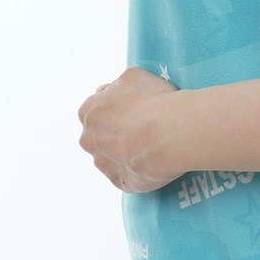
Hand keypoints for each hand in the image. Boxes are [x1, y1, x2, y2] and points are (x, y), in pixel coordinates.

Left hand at [76, 67, 182, 192]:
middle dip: (118, 133)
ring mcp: (104, 164)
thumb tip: (115, 92)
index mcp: (88, 112)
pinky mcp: (120, 182)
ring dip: (126, 153)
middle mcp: (89, 140)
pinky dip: (137, 171)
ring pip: (113, 158)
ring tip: (152, 146)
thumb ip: (117, 86)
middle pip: (101, 136)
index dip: (116, 108)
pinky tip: (152, 161)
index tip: (133, 110)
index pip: (97, 109)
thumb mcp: (133, 76)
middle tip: (143, 128)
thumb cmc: (153, 101)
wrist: (170, 133)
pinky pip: (127, 176)